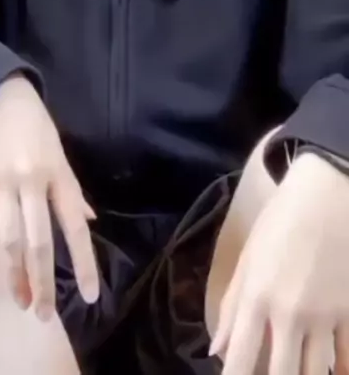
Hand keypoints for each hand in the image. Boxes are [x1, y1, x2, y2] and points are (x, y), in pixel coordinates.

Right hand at [0, 74, 98, 317]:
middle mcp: (34, 180)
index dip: (84, 263)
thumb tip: (89, 221)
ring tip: (17, 299)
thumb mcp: (59, 155)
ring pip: (9, 236)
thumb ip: (71, 191)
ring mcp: (3, 178)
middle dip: (42, 281)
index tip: (89, 296)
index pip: (75, 227)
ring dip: (13, 272)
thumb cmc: (33, 128)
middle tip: (41, 313)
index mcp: (59, 176)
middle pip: (40, 240)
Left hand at [210, 152, 348, 374]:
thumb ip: (232, 306)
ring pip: (315, 373)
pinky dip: (340, 370)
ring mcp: (323, 316)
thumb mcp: (248, 259)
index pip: (241, 359)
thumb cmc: (280, 223)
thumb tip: (217, 350)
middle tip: (269, 374)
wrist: (327, 197)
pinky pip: (347, 358)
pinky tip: (334, 373)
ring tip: (295, 369)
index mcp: (257, 298)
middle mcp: (289, 314)